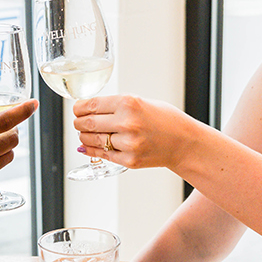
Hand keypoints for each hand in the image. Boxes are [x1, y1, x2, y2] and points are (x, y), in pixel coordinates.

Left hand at [71, 94, 203, 170]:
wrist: (184, 142)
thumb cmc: (165, 120)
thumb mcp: (141, 102)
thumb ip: (116, 106)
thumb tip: (88, 109)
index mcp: (129, 103)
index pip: (91, 105)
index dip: (79, 108)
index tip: (77, 109)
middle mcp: (127, 123)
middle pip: (88, 123)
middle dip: (79, 122)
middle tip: (78, 122)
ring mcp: (128, 143)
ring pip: (92, 140)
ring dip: (83, 136)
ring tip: (85, 133)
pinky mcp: (129, 160)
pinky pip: (102, 155)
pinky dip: (91, 149)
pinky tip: (87, 146)